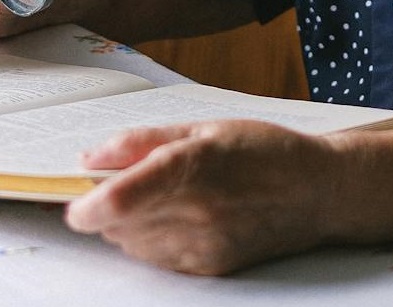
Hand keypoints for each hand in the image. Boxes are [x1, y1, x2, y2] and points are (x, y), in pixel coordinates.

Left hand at [65, 119, 341, 274]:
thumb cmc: (262, 150)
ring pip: (134, 245)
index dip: (84, 207)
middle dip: (108, 206)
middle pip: (119, 225)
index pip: (119, 200)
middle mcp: (197, 211)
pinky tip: (178, 217)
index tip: (73, 202)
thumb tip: (89, 159)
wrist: (318, 191)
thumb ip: (140, 142)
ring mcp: (205, 244)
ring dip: (129, 224)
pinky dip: (153, 241)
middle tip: (124, 180)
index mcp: (192, 166)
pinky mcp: (212, 267)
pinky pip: (159, 260)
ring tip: (162, 196)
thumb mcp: (202, 127)